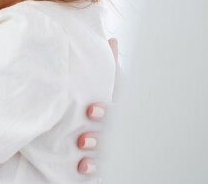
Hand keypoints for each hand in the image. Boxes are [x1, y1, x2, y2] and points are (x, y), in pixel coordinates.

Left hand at [76, 38, 119, 175]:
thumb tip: (111, 38)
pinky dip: (94, 169)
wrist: (128, 130)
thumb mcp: (117, 84)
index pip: (119, 112)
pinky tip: (81, 168)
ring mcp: (119, 147)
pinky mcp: (112, 160)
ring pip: (111, 154)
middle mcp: (124, 130)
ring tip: (80, 151)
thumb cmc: (119, 101)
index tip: (89, 110)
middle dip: (100, 138)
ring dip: (96, 154)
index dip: (106, 112)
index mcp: (124, 111)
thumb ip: (113, 66)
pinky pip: (106, 168)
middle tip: (82, 139)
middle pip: (115, 137)